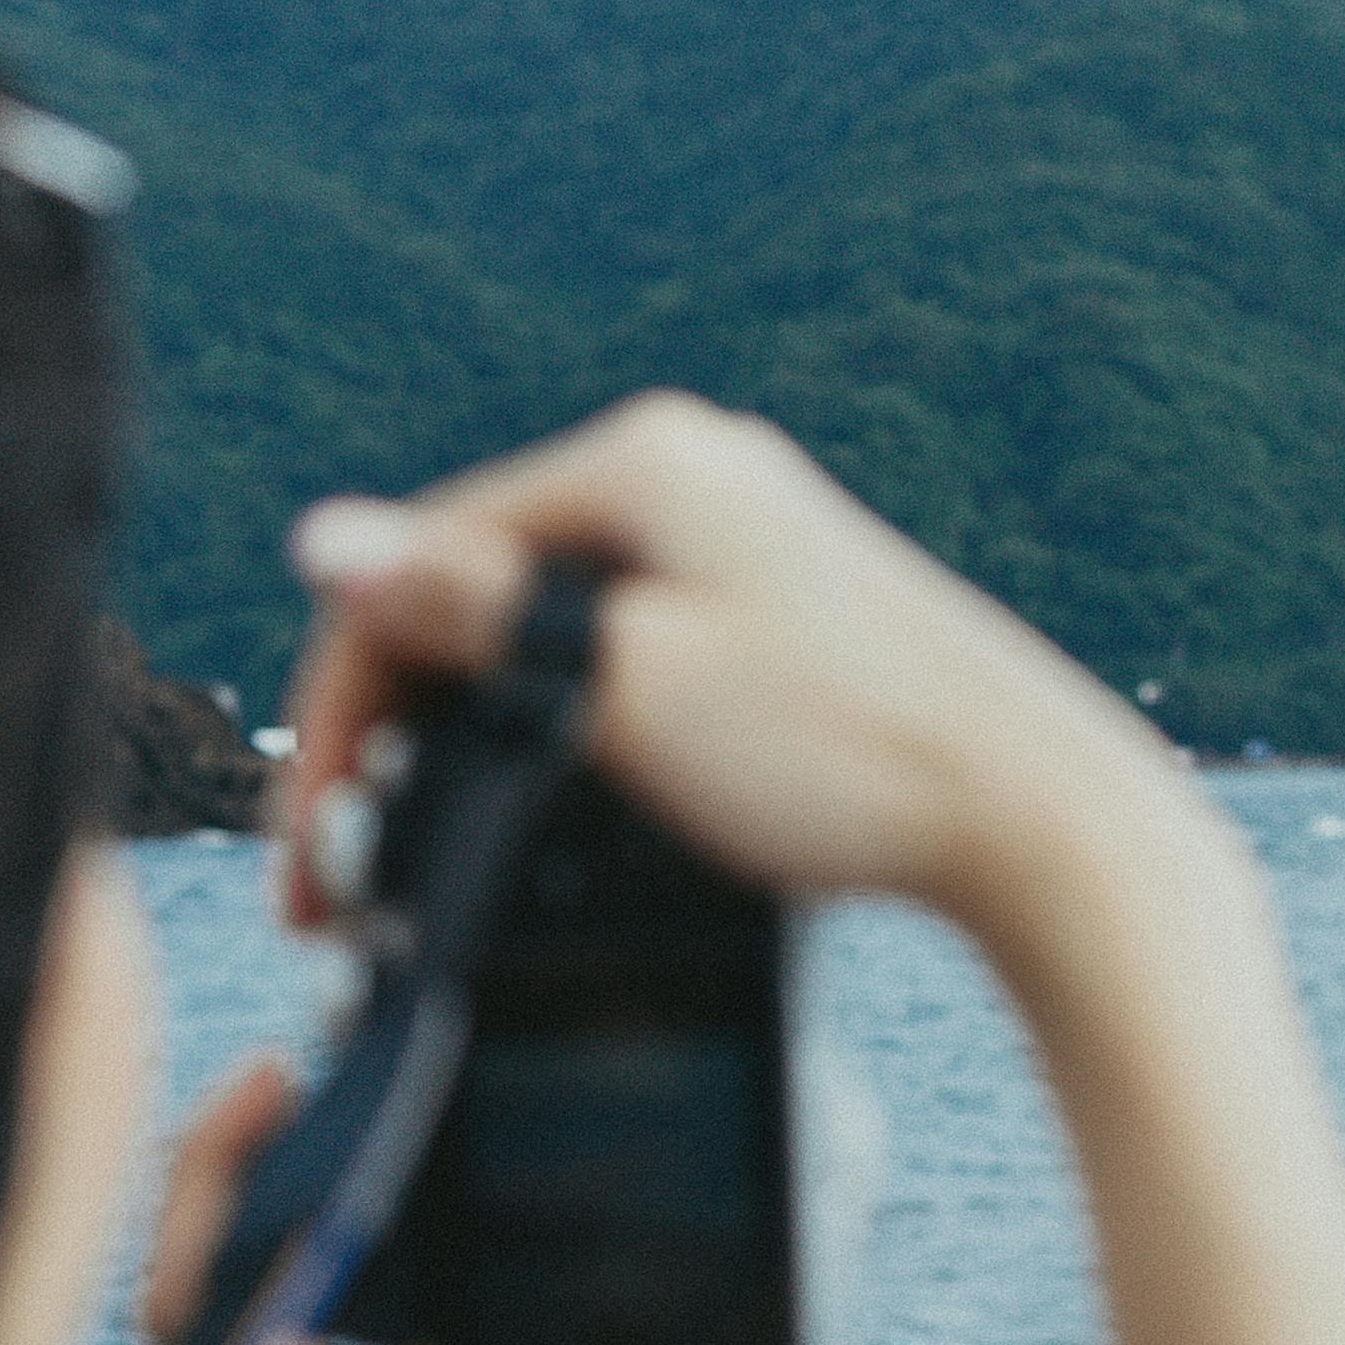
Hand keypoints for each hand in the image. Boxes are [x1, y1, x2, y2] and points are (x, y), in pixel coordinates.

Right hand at [270, 394, 1204, 951]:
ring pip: (554, 636)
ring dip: (479, 745)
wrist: (1036, 819)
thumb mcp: (628, 685)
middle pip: (486, 594)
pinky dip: (568, 736)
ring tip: (430, 861)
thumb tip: (326, 541)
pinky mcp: (791, 619)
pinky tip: (550, 815)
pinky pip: (629, 662)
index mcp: (643, 464)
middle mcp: (696, 476)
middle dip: (404, 735)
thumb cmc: (844, 750)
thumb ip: (471, 614)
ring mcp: (750, 546)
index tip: (307, 840)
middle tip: (349, 880)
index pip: (425, 560)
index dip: (346, 702)